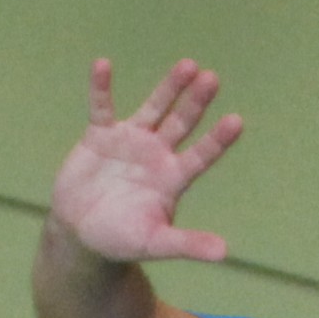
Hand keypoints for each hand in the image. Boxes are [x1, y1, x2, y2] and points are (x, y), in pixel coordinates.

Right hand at [50, 57, 242, 266]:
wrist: (82, 234)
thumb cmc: (122, 241)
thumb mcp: (156, 244)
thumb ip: (188, 244)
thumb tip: (224, 253)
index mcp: (173, 179)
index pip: (201, 156)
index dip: (217, 140)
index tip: (236, 121)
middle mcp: (157, 155)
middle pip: (181, 124)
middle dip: (196, 102)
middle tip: (213, 78)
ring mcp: (130, 142)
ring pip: (154, 108)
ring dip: (169, 88)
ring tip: (188, 65)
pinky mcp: (100, 136)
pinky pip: (101, 107)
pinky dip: (101, 88)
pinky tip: (103, 64)